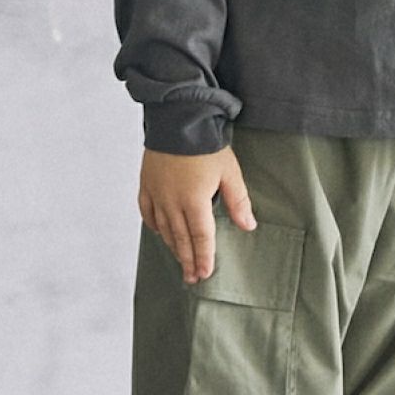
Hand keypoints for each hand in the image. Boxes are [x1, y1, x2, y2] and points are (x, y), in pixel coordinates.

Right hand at [138, 146, 257, 283]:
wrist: (177, 116)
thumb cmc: (205, 142)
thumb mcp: (229, 172)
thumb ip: (238, 201)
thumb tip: (248, 226)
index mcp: (194, 201)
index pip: (200, 238)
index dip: (203, 258)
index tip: (205, 274)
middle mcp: (172, 202)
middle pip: (181, 239)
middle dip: (188, 260)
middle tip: (192, 278)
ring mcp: (156, 194)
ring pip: (164, 229)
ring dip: (173, 247)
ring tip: (180, 261)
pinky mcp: (146, 184)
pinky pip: (147, 212)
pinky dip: (154, 226)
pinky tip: (160, 234)